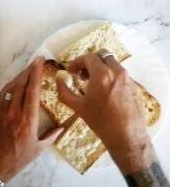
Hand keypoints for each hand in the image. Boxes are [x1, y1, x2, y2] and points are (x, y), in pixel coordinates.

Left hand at [0, 56, 62, 181]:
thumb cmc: (19, 158)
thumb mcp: (38, 149)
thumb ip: (51, 136)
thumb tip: (62, 127)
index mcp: (28, 121)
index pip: (32, 92)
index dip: (36, 75)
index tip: (40, 62)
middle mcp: (15, 113)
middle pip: (21, 85)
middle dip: (29, 70)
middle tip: (36, 60)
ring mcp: (4, 112)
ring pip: (11, 88)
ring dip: (19, 75)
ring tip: (28, 68)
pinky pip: (3, 94)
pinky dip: (9, 85)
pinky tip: (14, 81)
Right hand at [57, 52, 156, 173]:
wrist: (126, 136)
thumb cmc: (100, 121)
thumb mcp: (78, 107)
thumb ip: (64, 91)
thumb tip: (58, 80)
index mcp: (102, 75)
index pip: (88, 57)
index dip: (77, 62)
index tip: (71, 71)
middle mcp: (117, 72)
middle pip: (102, 56)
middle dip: (90, 62)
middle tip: (82, 75)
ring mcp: (128, 78)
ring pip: (112, 64)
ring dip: (100, 68)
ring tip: (92, 84)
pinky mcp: (134, 86)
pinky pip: (120, 74)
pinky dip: (110, 76)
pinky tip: (104, 92)